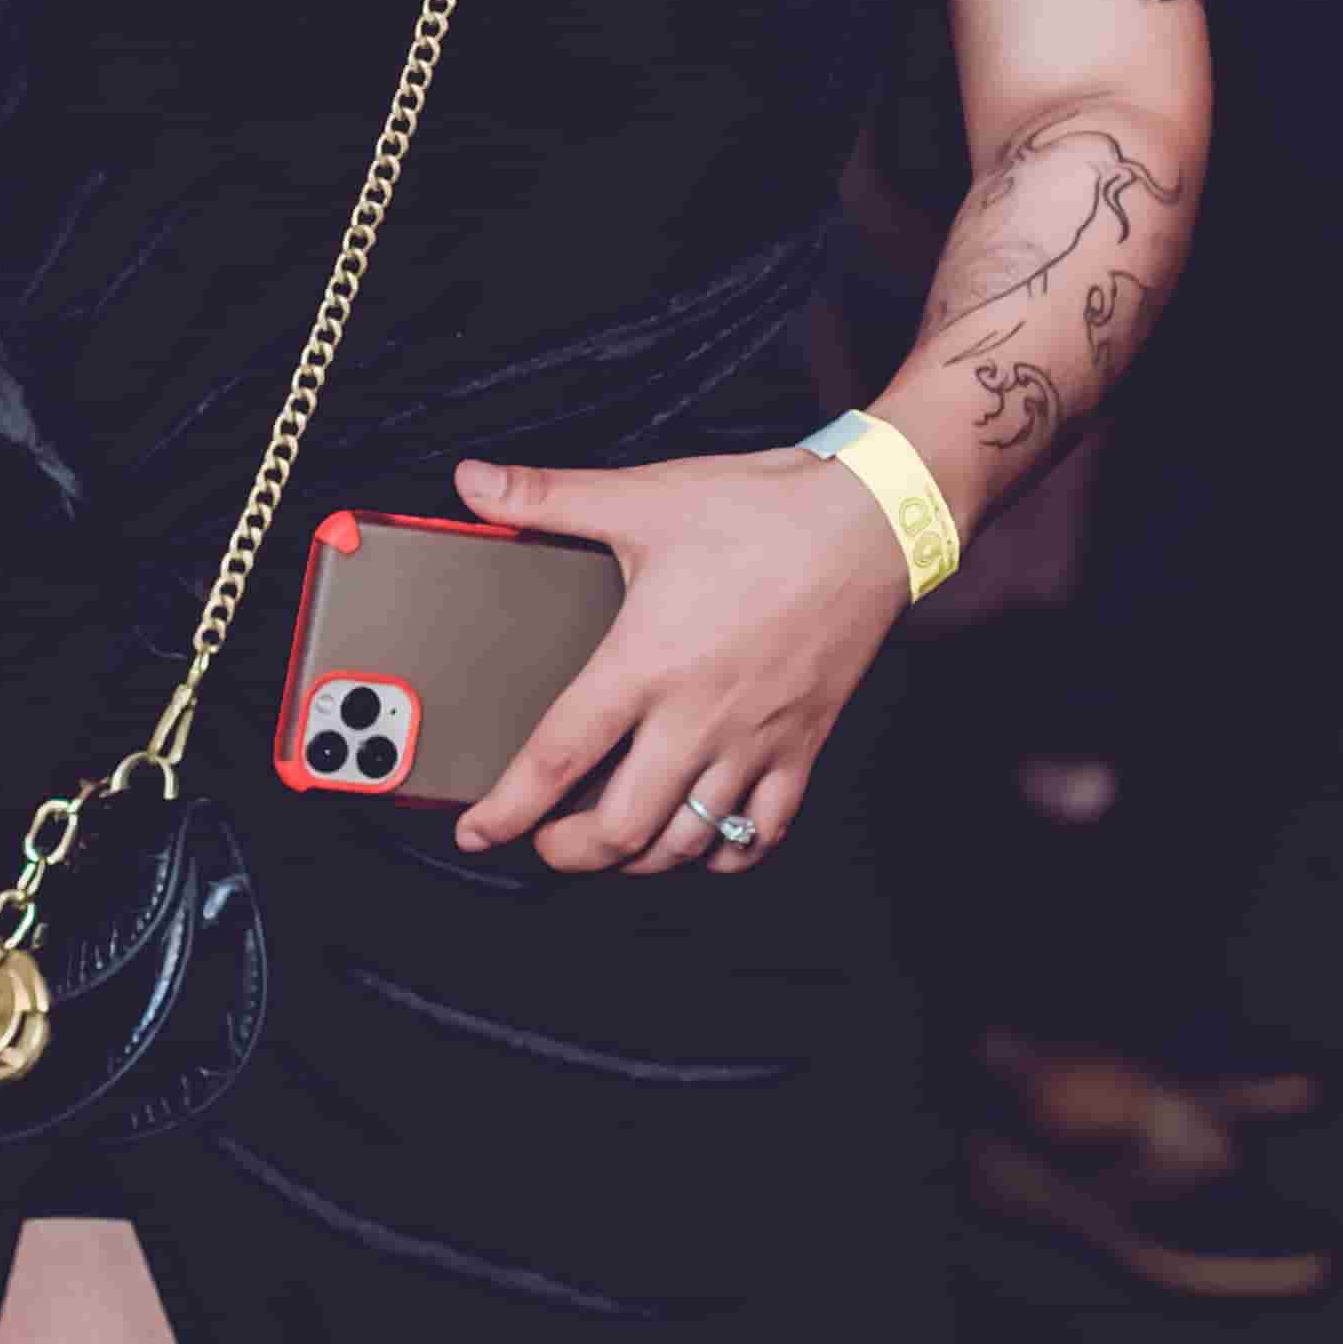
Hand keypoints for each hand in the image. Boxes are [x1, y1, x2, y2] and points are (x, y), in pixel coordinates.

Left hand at [445, 443, 911, 875]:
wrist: (870, 524)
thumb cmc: (762, 512)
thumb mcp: (644, 497)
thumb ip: (547, 497)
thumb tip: (472, 481)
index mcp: (645, 664)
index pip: (557, 758)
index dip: (507, 809)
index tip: (478, 832)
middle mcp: (696, 719)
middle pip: (620, 829)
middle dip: (567, 852)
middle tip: (543, 842)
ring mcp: (753, 742)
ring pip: (687, 843)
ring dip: (637, 862)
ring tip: (609, 849)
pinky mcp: (801, 747)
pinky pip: (762, 832)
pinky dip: (725, 855)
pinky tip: (701, 845)